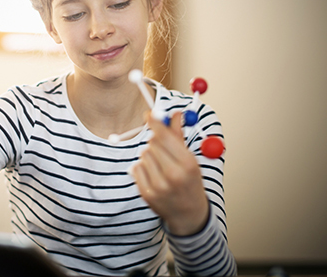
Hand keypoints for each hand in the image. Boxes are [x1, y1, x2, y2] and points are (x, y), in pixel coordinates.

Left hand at [130, 112, 209, 235]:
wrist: (189, 213)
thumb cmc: (190, 182)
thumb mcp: (189, 158)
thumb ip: (179, 134)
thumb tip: (175, 113)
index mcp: (187, 163)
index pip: (164, 135)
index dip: (155, 122)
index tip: (149, 114)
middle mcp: (173, 175)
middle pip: (152, 143)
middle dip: (155, 141)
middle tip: (162, 148)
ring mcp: (158, 186)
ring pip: (143, 154)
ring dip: (149, 155)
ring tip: (161, 165)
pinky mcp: (146, 193)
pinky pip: (136, 168)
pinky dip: (142, 168)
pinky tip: (154, 175)